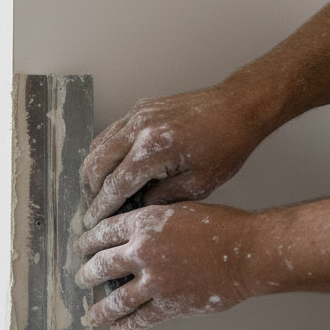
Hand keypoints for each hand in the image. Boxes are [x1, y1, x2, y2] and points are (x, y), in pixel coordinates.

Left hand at [74, 202, 254, 329]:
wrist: (249, 252)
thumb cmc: (221, 228)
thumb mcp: (178, 211)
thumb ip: (151, 222)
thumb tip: (128, 233)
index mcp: (144, 223)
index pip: (102, 232)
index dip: (87, 242)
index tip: (81, 248)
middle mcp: (143, 251)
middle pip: (100, 265)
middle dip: (86, 275)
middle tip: (82, 280)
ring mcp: (155, 280)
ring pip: (114, 299)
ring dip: (100, 309)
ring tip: (92, 314)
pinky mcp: (169, 304)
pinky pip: (139, 320)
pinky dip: (125, 326)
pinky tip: (118, 328)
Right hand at [80, 85, 267, 228]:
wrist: (239, 107)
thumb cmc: (227, 144)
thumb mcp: (200, 185)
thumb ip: (162, 198)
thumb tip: (137, 206)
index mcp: (153, 148)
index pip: (114, 185)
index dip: (101, 208)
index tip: (93, 223)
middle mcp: (138, 128)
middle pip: (95, 166)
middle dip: (91, 192)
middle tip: (95, 210)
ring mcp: (136, 115)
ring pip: (96, 148)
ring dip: (93, 173)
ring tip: (100, 193)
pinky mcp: (138, 109)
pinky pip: (108, 134)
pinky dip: (103, 154)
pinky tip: (111, 169)